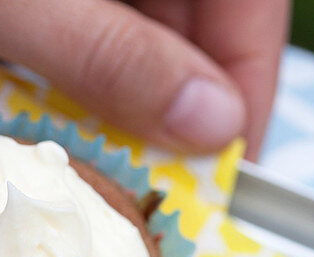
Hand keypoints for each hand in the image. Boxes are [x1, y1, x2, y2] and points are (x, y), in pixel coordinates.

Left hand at [0, 0, 289, 157]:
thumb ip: (106, 51)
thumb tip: (212, 121)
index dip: (249, 59)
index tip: (237, 150)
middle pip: (183, 6)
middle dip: (188, 90)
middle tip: (175, 182)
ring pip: (128, 27)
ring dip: (131, 98)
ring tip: (122, 169)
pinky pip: (69, 36)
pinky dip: (75, 86)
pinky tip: (64, 128)